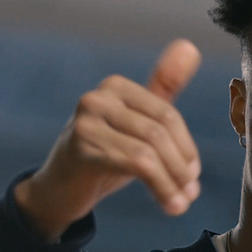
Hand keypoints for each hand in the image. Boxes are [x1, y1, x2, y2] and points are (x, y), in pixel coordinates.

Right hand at [14, 39, 202, 240]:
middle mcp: (98, 98)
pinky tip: (168, 204)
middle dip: (181, 166)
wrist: (59, 190)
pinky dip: (159, 187)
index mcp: (115, 87)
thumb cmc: (103, 155)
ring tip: (180, 203)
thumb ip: (163, 90)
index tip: (192, 174)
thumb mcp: (136, 124)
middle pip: (159, 131)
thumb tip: (190, 47)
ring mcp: (86, 123)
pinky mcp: (81, 150)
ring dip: (172, 181)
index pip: (166, 114)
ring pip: (149, 151)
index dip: (186, 147)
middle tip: (190, 193)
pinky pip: (135, 164)